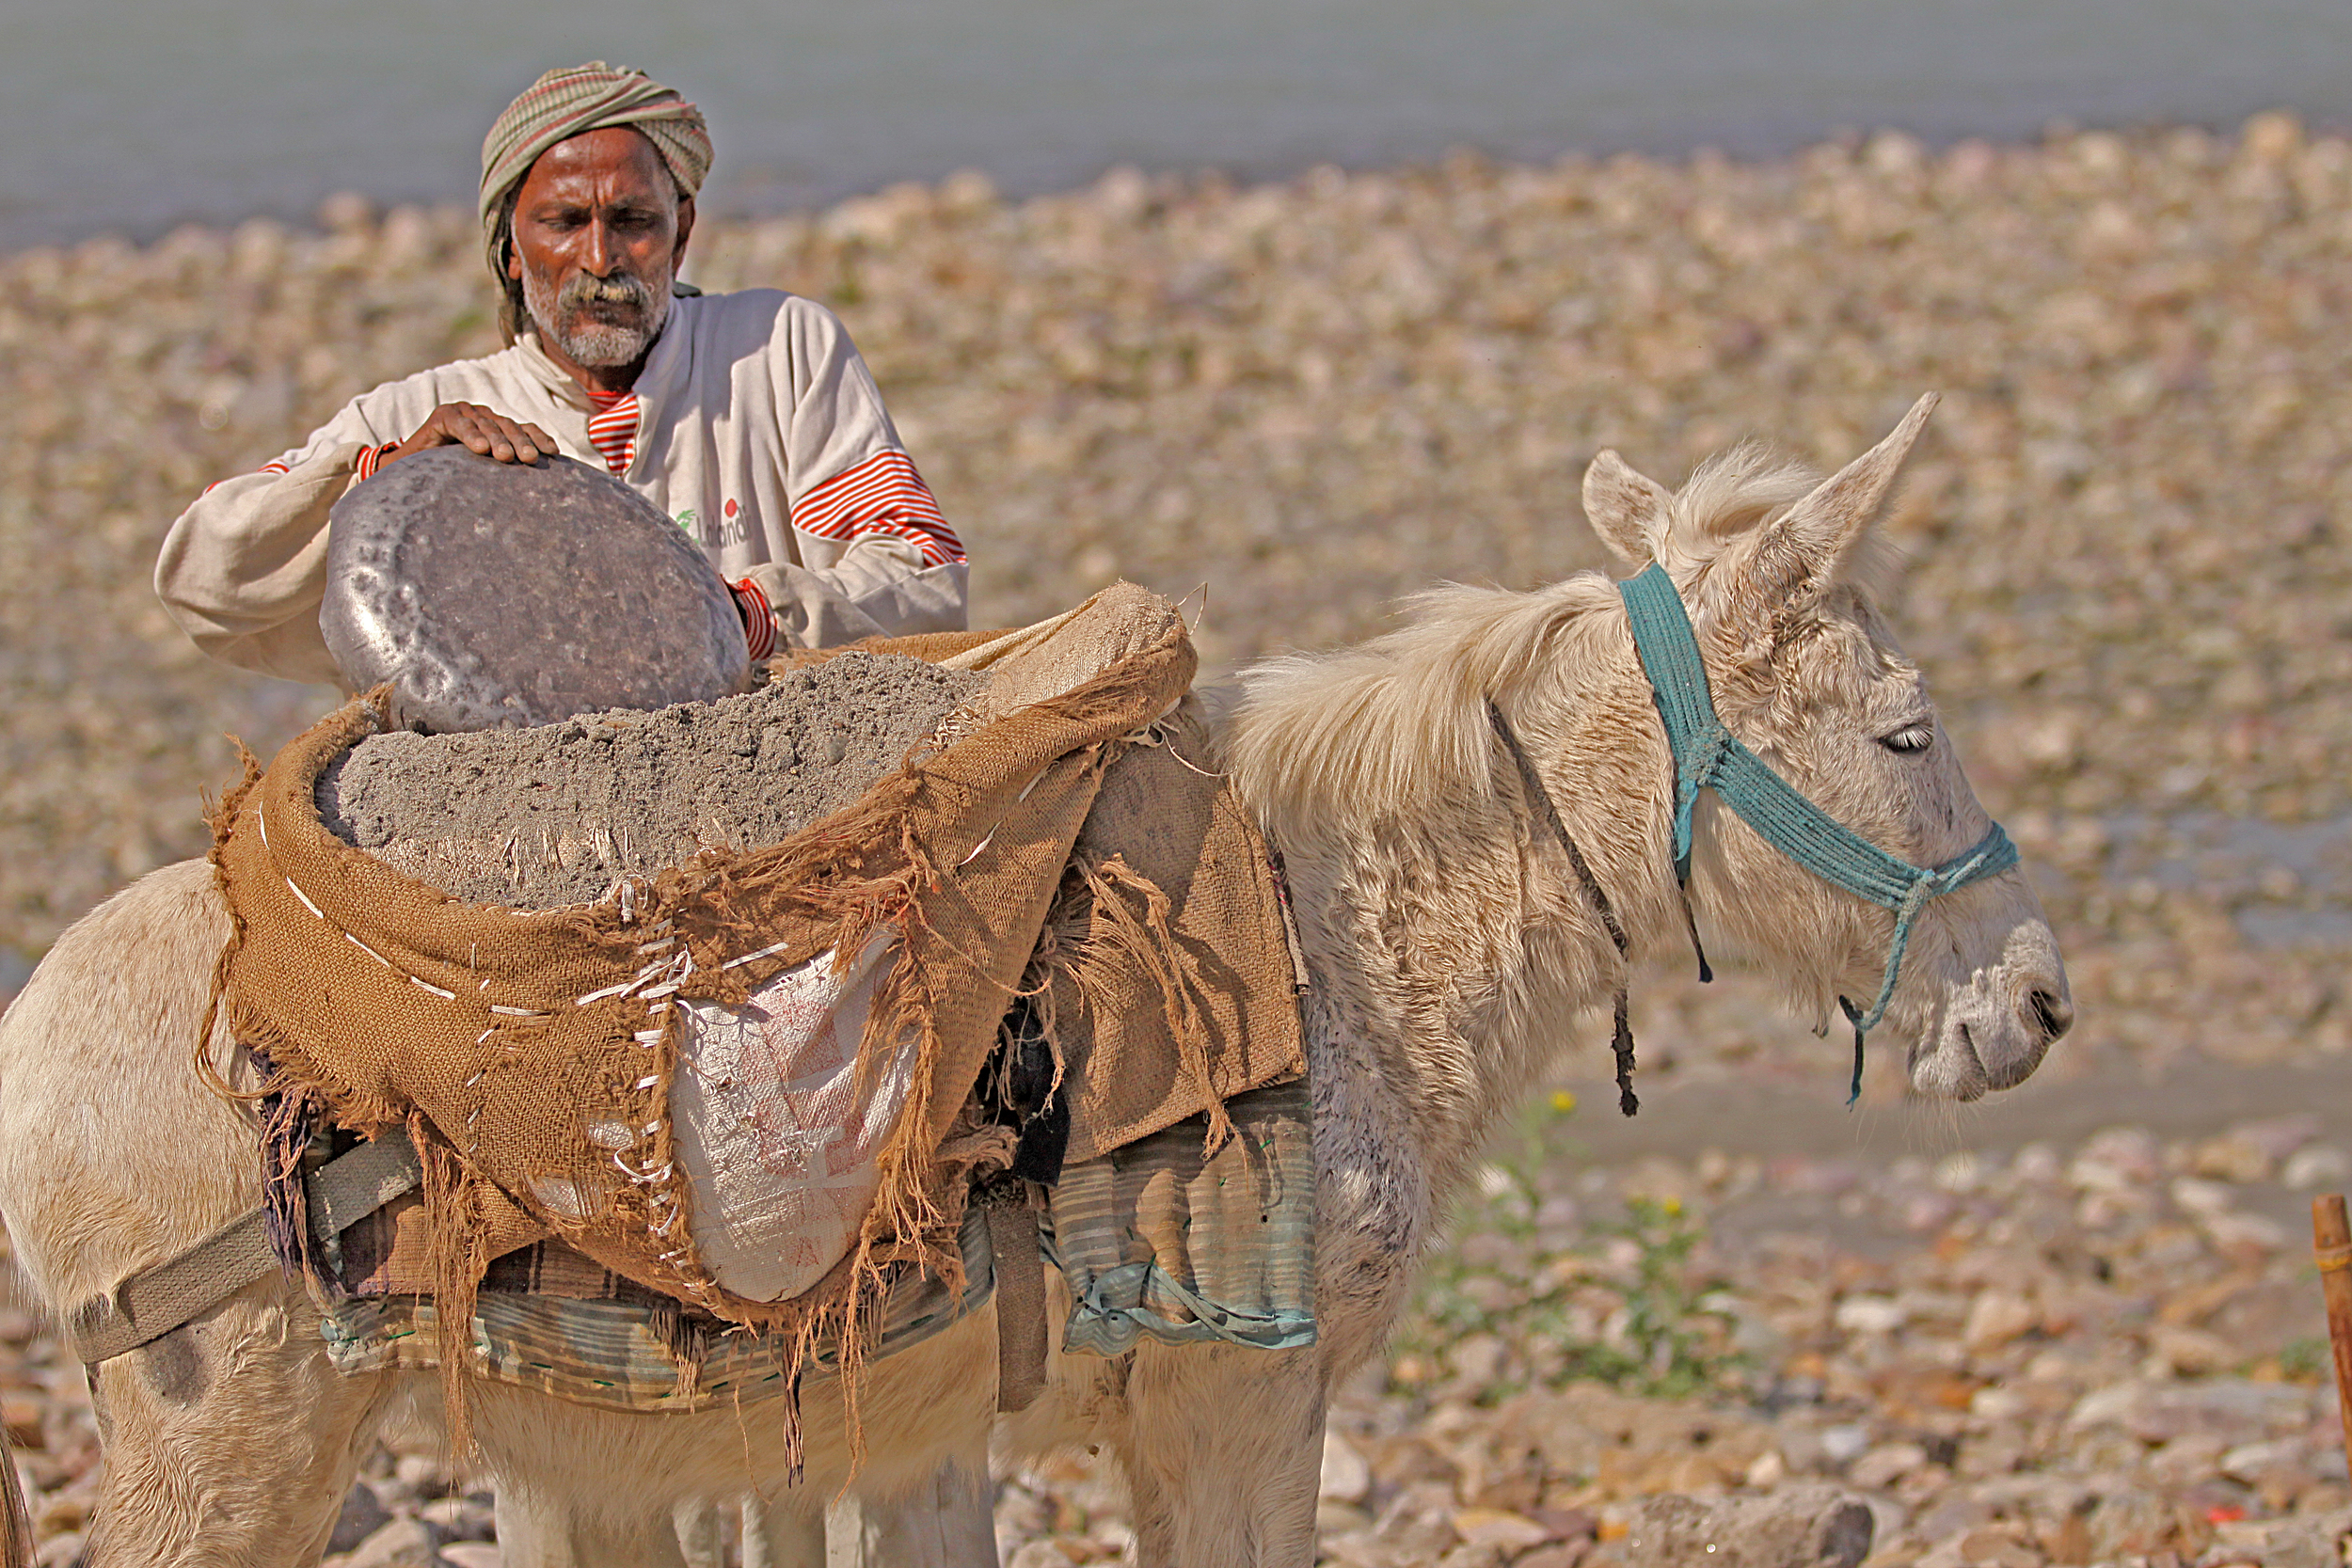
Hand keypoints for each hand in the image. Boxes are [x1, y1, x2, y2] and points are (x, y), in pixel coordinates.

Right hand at [384, 403, 557, 466]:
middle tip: (531, 459)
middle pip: (509, 427)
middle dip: (522, 442)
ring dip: (498, 440)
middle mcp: (485, 418)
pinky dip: (471, 435)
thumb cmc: (453, 478)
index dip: (539, 438)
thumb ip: (508, 474)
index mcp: (500, 429)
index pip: (525, 429)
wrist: (413, 472)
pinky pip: (460, 424)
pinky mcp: (444, 415)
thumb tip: (543, 492)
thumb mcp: (486, 475)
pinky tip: (479, 448)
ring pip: (487, 425)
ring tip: (506, 457)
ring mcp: (465, 413)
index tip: (553, 453)